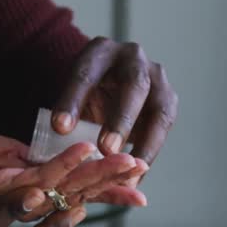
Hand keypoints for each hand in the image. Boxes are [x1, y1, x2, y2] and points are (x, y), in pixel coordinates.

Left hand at [0, 133, 147, 215]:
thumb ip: (19, 154)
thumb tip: (46, 156)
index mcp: (25, 188)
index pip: (73, 186)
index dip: (105, 184)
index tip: (136, 180)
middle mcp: (24, 198)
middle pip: (78, 190)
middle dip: (112, 182)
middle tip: (145, 176)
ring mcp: (13, 197)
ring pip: (65, 185)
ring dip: (98, 172)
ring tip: (131, 164)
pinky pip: (37, 177)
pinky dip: (64, 164)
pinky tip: (86, 153)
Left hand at [54, 36, 178, 163]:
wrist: (108, 83)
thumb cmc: (84, 92)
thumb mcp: (70, 93)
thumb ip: (65, 112)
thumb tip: (59, 137)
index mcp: (100, 51)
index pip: (85, 73)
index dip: (73, 100)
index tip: (60, 127)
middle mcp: (133, 58)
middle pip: (134, 85)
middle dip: (121, 119)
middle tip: (106, 149)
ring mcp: (156, 78)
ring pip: (158, 108)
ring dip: (145, 142)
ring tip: (129, 172)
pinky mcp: (168, 100)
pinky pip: (163, 128)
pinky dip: (150, 153)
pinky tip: (137, 176)